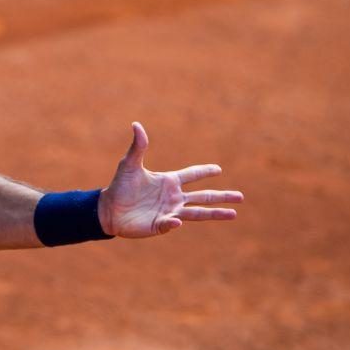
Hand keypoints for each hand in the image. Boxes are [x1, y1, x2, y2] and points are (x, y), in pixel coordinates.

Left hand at [98, 122, 243, 236]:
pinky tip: (178, 220)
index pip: (192, 175)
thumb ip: (138, 147)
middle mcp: (173, 197)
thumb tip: (136, 124)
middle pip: (203, 197)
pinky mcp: (161, 225)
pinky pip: (171, 224)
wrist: (108, 209)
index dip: (205, 171)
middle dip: (221, 196)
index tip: (219, 169)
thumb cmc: (120, 186)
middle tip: (241, 197)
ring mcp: (169, 212)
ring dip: (215, 213)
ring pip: (197, 213)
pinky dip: (175, 222)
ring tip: (234, 214)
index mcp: (169, 181)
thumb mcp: (129, 164)